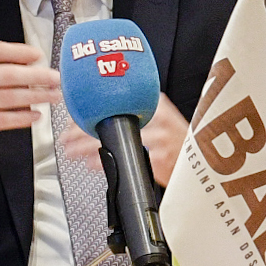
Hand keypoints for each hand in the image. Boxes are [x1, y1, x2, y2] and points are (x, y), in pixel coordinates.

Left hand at [55, 94, 189, 186]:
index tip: (74, 115)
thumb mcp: (161, 117)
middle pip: (111, 121)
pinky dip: (104, 163)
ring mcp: (160, 139)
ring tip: (72, 152)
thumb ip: (137, 110)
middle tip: (66, 137)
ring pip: (114, 140)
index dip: (91, 109)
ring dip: (87, 148)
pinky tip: (91, 164)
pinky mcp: (159, 159)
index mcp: (156, 104)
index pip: (115, 101)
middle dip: (81, 131)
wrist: (200, 161)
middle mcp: (158, 119)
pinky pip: (124, 160)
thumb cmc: (176, 141)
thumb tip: (98, 111)